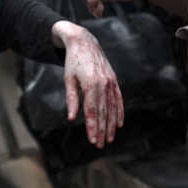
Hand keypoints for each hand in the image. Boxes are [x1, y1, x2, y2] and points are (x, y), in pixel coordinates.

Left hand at [52, 21, 123, 147]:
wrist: (85, 42)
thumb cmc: (73, 62)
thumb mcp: (68, 79)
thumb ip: (71, 99)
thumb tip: (71, 118)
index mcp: (91, 84)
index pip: (92, 111)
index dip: (92, 127)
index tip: (92, 140)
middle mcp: (103, 84)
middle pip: (103, 112)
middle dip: (101, 130)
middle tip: (99, 145)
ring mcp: (111, 82)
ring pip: (112, 108)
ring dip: (111, 125)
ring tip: (109, 139)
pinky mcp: (114, 80)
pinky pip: (118, 99)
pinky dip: (119, 112)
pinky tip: (119, 124)